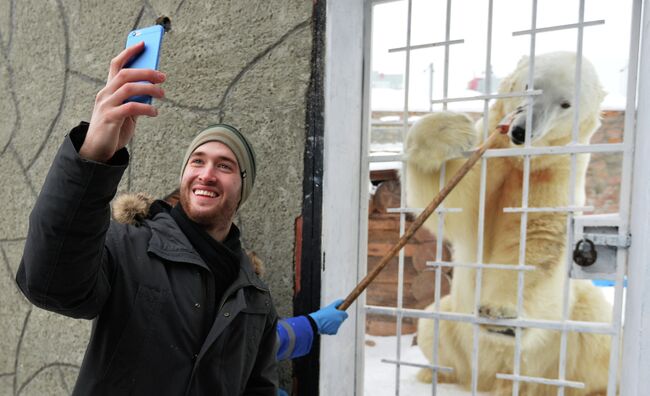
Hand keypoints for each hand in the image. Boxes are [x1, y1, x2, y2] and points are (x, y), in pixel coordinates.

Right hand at [80, 41, 165, 161]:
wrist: (97, 150)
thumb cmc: (114, 129)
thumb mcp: (127, 111)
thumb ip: (136, 99)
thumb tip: (154, 90)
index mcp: (108, 89)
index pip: (116, 64)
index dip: (129, 52)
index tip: (143, 43)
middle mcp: (105, 94)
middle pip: (125, 74)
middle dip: (146, 72)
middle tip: (163, 77)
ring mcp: (106, 105)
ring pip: (128, 88)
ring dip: (149, 89)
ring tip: (162, 94)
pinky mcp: (109, 118)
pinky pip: (130, 107)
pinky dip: (146, 108)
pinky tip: (155, 112)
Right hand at [308, 298, 347, 334]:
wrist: (315, 323)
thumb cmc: (322, 314)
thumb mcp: (330, 307)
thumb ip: (337, 303)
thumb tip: (342, 300)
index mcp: (340, 314)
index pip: (345, 315)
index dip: (341, 313)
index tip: (337, 313)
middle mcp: (340, 321)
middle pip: (341, 319)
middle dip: (337, 318)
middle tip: (330, 316)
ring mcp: (337, 327)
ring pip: (337, 325)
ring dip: (334, 323)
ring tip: (326, 321)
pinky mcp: (334, 332)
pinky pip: (334, 330)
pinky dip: (331, 328)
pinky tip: (325, 326)